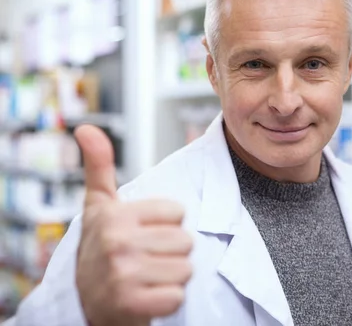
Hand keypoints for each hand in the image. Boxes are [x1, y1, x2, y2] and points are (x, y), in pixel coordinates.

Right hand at [74, 125, 192, 325]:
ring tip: (147, 276)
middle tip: (146, 258)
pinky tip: (148, 296)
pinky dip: (168, 300)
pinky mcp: (132, 305)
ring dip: (171, 276)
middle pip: (185, 241)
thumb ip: (100, 165)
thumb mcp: (98, 205)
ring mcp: (123, 275)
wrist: (84, 301)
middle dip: (171, 252)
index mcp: (115, 215)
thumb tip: (86, 128)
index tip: (143, 233)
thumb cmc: (100, 246)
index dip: (166, 225)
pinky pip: (177, 296)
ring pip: (185, 269)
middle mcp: (118, 243)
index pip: (178, 212)